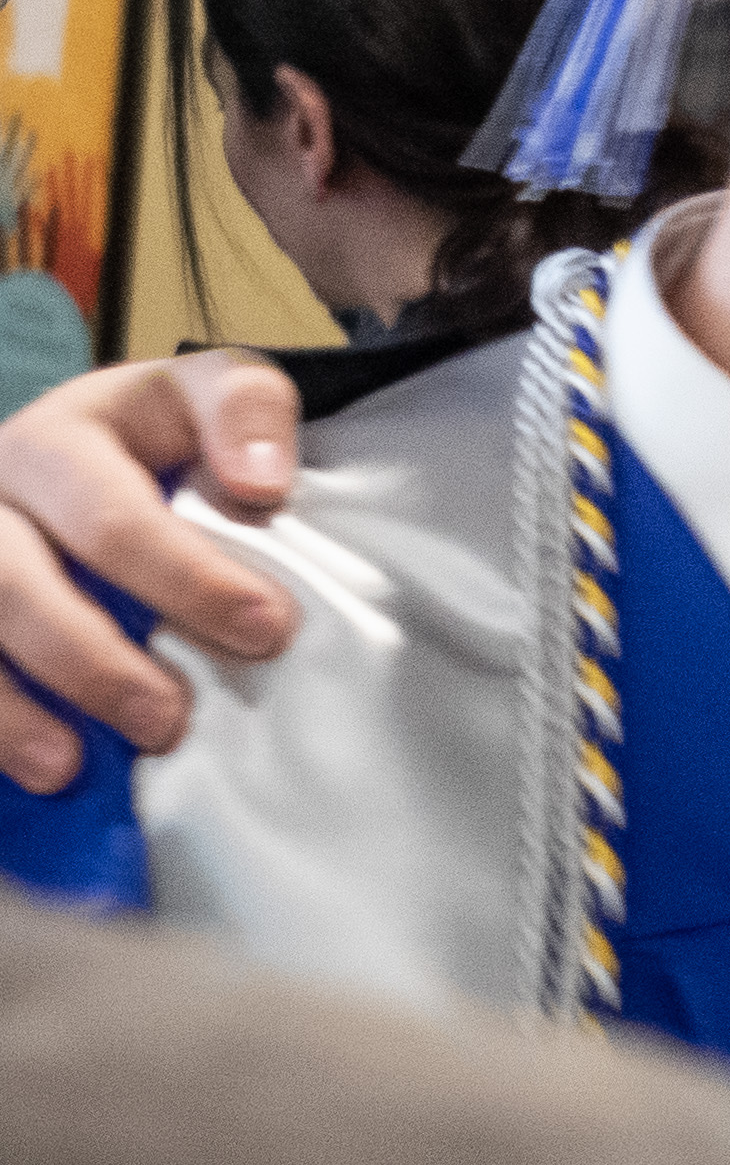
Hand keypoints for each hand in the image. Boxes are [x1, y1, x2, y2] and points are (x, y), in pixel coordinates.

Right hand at [0, 350, 312, 793]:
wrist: (68, 453)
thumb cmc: (154, 437)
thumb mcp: (203, 399)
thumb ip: (246, 412)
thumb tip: (261, 484)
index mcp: (74, 432)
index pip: (125, 506)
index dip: (192, 573)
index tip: (268, 627)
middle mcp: (2, 478)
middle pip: (31, 572)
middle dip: (100, 655)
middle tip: (170, 717)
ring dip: (17, 702)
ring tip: (68, 764)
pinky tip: (30, 766)